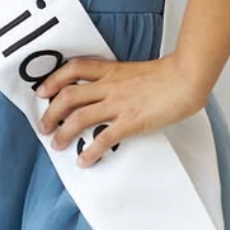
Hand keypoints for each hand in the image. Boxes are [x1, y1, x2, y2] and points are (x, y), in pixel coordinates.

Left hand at [35, 55, 208, 166]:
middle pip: (68, 96)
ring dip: (64, 132)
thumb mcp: (134, 70)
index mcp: (110, 70)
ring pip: (80, 117)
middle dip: (51, 112)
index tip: (42, 91)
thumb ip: (119, 78)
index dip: (54, 79)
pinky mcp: (131, 121)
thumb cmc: (167, 75)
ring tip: (56, 144)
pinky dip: (91, 150)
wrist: (187, 77)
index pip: (74, 69)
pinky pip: (104, 137)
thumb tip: (108, 90)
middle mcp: (109, 86)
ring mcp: (118, 103)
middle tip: (43, 126)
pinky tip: (84, 160)